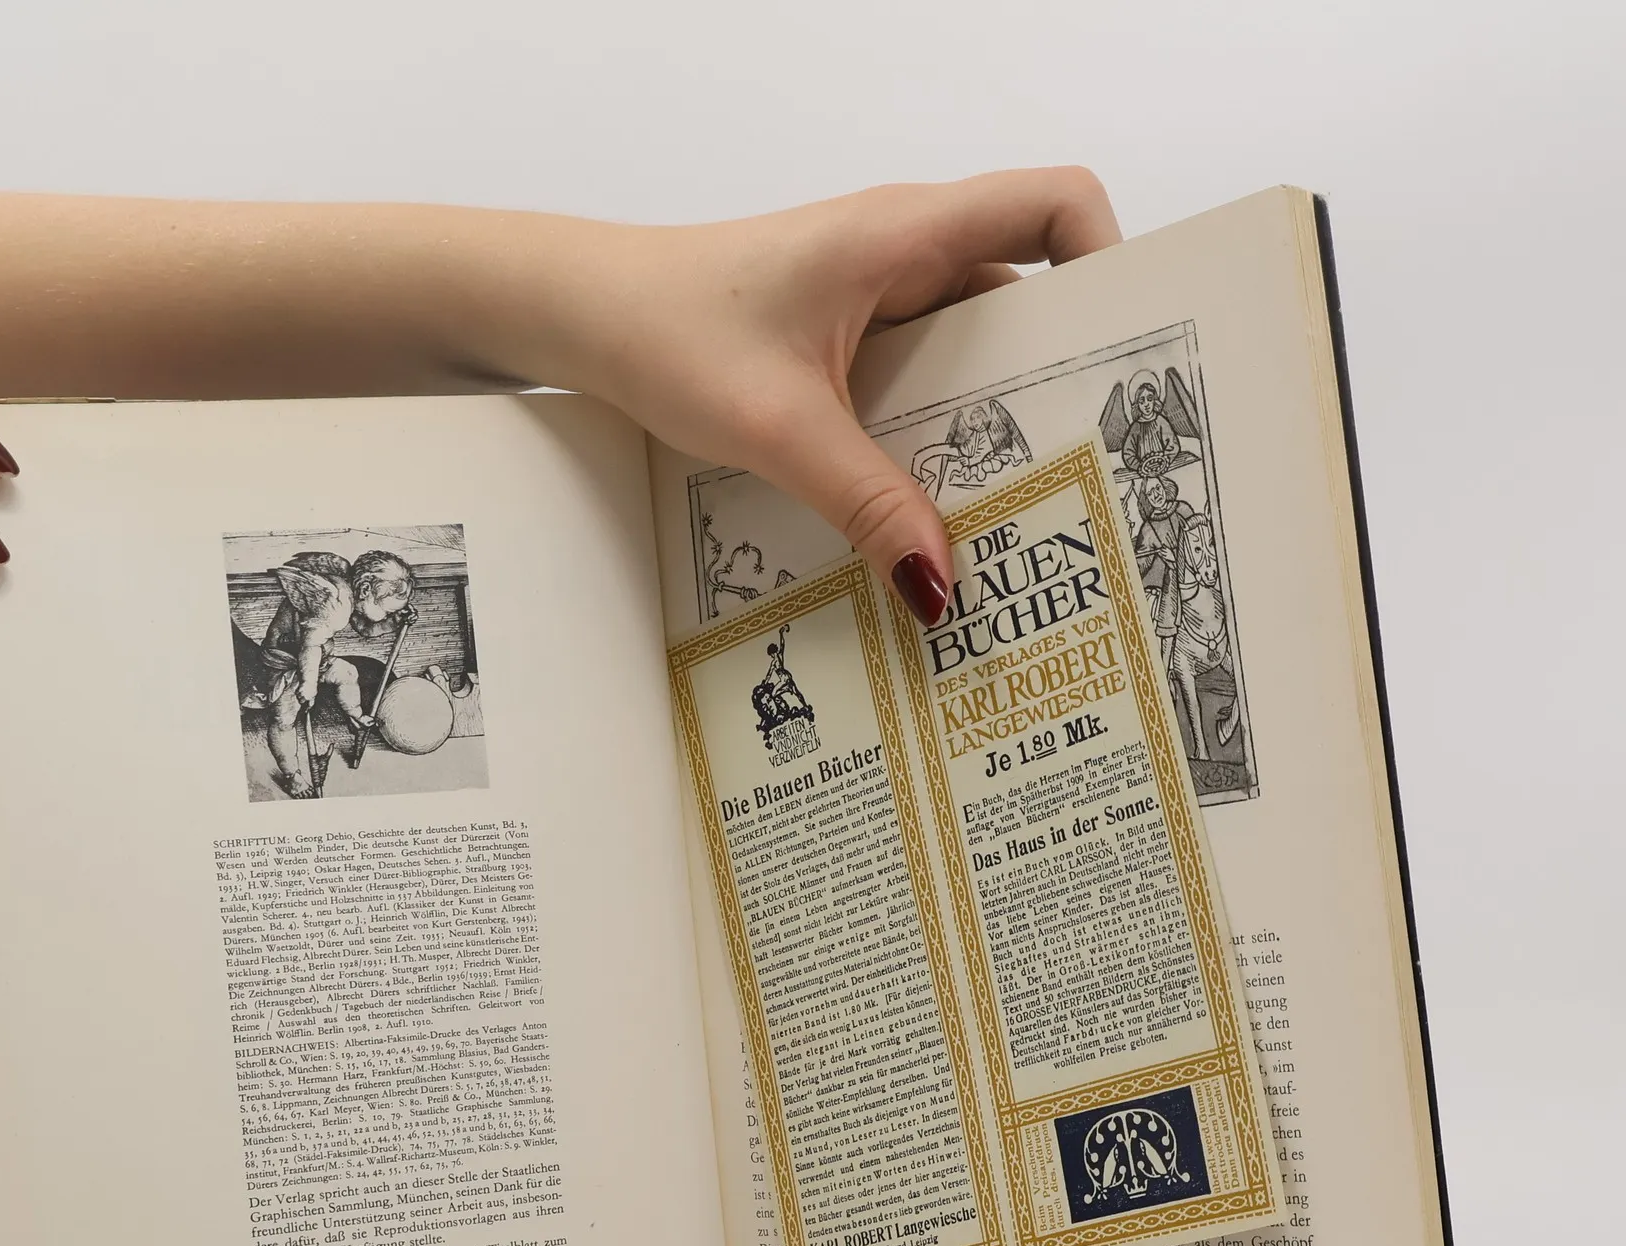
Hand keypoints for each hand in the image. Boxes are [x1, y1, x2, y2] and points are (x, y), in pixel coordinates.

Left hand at [547, 168, 1118, 624]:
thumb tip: (942, 584)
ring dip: (990, 417)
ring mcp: (872, 294)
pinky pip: (917, 375)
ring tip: (1015, 503)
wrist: (578, 312)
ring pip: (968, 348)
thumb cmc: (664, 329)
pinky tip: (929, 501)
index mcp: (905, 235)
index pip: (1055, 205)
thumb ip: (867, 505)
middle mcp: (902, 253)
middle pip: (1025, 296)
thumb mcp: (778, 430)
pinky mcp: (842, 335)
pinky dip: (932, 430)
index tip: (1125, 348)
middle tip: (1086, 464)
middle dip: (1060, 375)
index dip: (1110, 260)